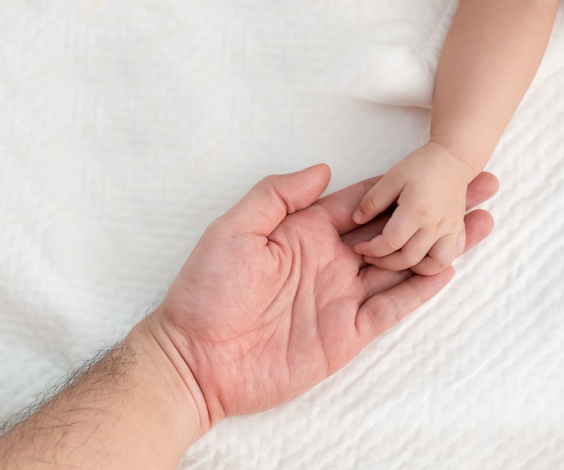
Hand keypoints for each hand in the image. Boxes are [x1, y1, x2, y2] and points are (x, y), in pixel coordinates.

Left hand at [144, 164, 496, 429]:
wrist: (197, 357)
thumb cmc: (207, 290)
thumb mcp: (234, 230)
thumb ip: (277, 196)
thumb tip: (323, 170)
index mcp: (304, 232)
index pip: (362, 203)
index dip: (399, 186)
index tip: (434, 166)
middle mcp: (329, 261)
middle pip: (392, 230)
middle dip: (432, 210)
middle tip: (476, 188)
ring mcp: (340, 297)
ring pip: (400, 266)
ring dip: (437, 246)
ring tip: (478, 224)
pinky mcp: (346, 333)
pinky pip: (390, 307)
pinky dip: (418, 290)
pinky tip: (446, 269)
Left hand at [353, 142, 478, 274]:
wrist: (454, 159)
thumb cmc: (421, 166)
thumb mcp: (391, 178)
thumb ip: (372, 200)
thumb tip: (356, 219)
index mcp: (415, 211)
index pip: (390, 242)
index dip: (372, 249)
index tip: (360, 247)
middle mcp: (434, 225)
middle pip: (409, 258)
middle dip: (385, 263)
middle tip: (371, 257)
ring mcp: (449, 230)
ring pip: (434, 265)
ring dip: (414, 268)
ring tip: (397, 261)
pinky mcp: (457, 232)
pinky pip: (449, 257)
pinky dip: (435, 264)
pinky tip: (419, 258)